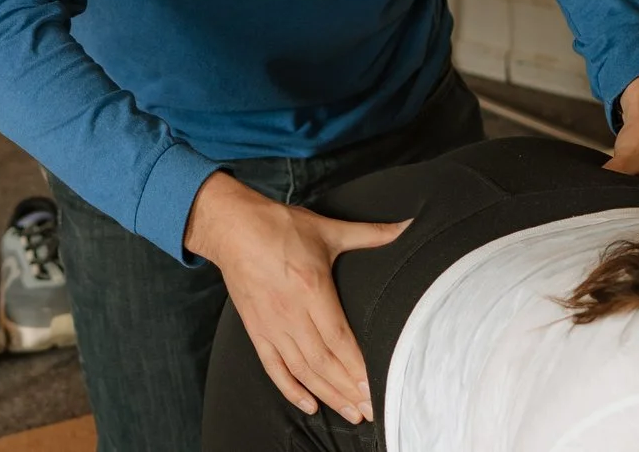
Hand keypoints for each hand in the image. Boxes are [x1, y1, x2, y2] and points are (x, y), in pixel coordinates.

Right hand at [184, 173, 406, 423]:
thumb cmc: (279, 226)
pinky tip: (309, 404)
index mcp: (312, 289)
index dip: (357, 367)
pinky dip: (290, 389)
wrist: (232, 227)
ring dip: (326, 395)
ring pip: (302, 370)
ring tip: (350, 413)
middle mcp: (291, 313)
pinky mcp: (256, 330)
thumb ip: (369, 233)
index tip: (375, 387)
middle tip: (370, 409)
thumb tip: (406, 226)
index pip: (339, 340)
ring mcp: (271, 325)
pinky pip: (274, 367)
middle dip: (348, 390)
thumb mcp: (327, 228)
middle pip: (323, 362)